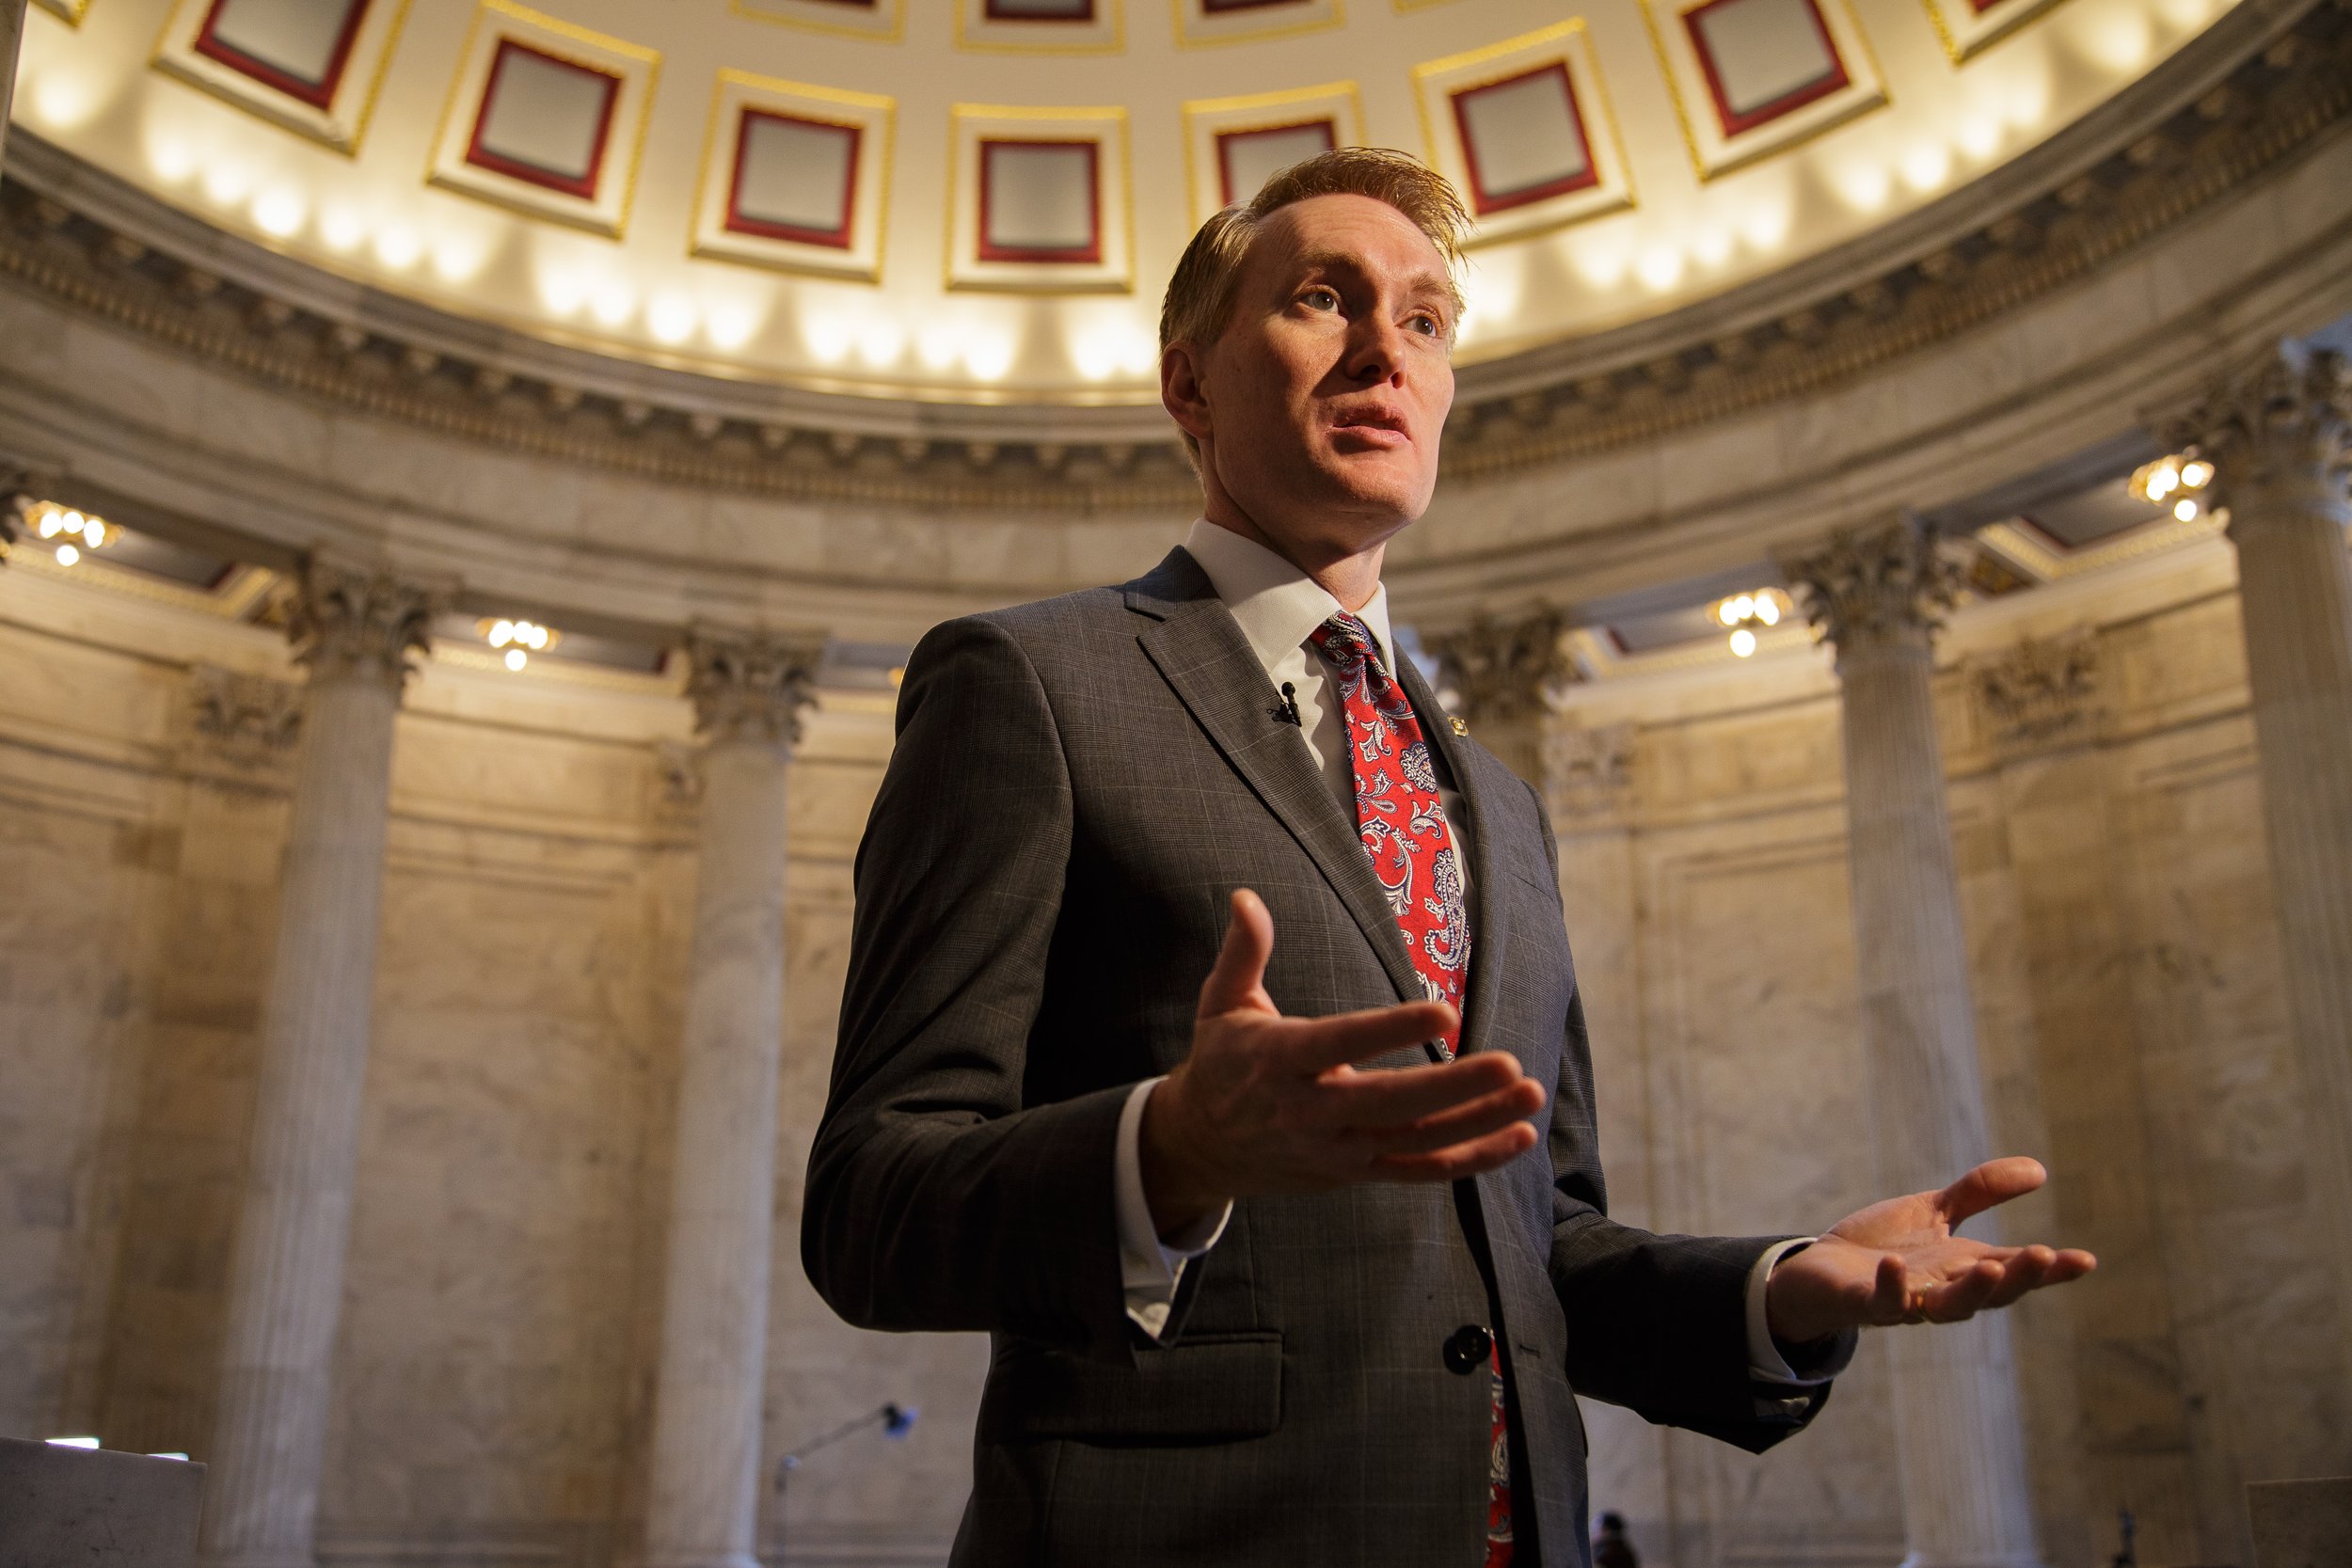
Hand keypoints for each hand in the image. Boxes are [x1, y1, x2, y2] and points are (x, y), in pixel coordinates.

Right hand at [1139, 889, 1546, 1238]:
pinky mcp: (1356, 1172)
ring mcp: (1338, 1149)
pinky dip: (1472, 1159)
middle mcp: (1311, 1111)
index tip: (1444, 1012)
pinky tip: (1518, 1137)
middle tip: (1511, 1065)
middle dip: (1455, 1087)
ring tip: (1530, 1094)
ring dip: (1478, 1121)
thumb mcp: (1221, 1004)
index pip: (1343, 1043)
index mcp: (1281, 1059)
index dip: (1393, 1030)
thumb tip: (1246, 897)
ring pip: (1416, 1140)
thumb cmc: (1222, 1062)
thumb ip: (1243, 952)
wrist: (1201, 1148)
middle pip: (1391, 1103)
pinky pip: (1422, 1171)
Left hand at [1765, 1157, 2096, 1345]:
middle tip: (2045, 1257)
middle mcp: (1943, 1290)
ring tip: (1990, 1267)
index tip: (2086, 1260)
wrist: (1820, 1272)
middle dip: (2019, 1278)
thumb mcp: (1935, 1212)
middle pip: (1991, 1293)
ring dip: (1971, 1291)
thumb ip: (1980, 1192)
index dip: (2051, 1269)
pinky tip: (1897, 1265)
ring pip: (1948, 1307)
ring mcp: (1907, 1301)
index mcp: (1964, 1268)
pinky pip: (1883, 1302)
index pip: (2015, 1269)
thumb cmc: (1883, 1246)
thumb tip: (2039, 1170)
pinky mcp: (1867, 1302)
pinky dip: (1893, 1288)